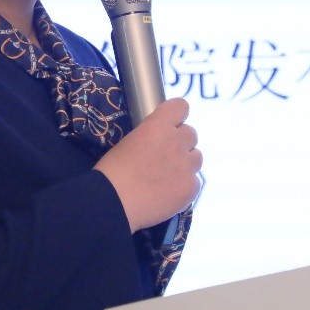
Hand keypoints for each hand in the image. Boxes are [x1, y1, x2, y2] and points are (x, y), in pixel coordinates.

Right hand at [93, 97, 202, 232]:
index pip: (181, 107)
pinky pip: (195, 181)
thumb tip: (158, 142)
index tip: (171, 125)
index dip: (177, 116)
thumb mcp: (128, 142)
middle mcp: (176, 142)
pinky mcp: (191, 188)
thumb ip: (150, 137)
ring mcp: (186, 166)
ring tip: (168, 176)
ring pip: (196, 158)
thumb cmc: (112, 171)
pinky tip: (168, 193)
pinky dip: (184, 185)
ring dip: (185, 163)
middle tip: (165, 157)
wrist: (113, 202)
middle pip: (191, 134)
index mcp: (158, 126)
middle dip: (180, 142)